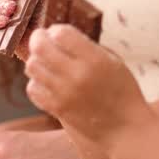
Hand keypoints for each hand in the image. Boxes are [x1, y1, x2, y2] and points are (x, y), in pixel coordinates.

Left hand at [24, 25, 147, 148]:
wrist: (125, 129)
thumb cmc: (123, 91)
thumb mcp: (114, 61)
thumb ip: (87, 47)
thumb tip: (58, 35)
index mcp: (94, 59)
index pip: (61, 33)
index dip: (56, 30)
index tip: (58, 33)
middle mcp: (76, 75)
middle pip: (40, 47)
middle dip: (38, 39)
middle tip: (42, 40)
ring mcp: (64, 93)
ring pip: (32, 67)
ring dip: (37, 60)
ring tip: (46, 62)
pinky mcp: (57, 109)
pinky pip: (33, 89)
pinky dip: (36, 82)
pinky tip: (47, 81)